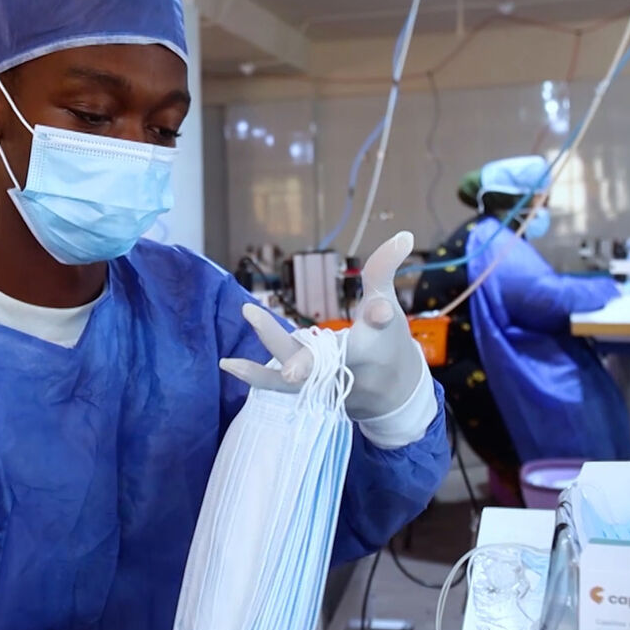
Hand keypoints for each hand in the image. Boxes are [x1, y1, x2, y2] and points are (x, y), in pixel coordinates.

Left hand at [220, 231, 425, 420]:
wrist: (392, 395)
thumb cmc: (388, 342)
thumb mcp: (389, 303)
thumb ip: (385, 270)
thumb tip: (403, 234)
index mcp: (377, 341)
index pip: (380, 325)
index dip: (380, 314)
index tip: (381, 309)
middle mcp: (350, 366)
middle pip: (325, 362)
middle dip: (305, 362)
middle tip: (287, 368)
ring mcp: (326, 383)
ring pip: (295, 377)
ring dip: (265, 370)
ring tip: (231, 360)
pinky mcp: (309, 391)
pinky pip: (279, 388)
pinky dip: (255, 377)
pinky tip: (226, 363)